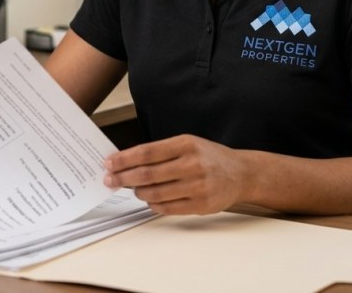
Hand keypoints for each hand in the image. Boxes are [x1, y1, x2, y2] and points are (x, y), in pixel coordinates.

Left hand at [103, 135, 249, 214]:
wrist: (241, 173)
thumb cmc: (210, 157)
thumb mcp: (188, 144)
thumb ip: (161, 152)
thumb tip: (128, 162)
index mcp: (186, 144)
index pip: (147, 152)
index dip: (124, 159)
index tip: (109, 163)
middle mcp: (192, 164)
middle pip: (147, 174)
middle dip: (123, 178)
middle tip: (110, 180)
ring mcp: (197, 186)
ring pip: (155, 192)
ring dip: (138, 192)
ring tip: (133, 189)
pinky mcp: (201, 204)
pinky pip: (168, 208)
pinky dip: (153, 204)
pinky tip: (149, 200)